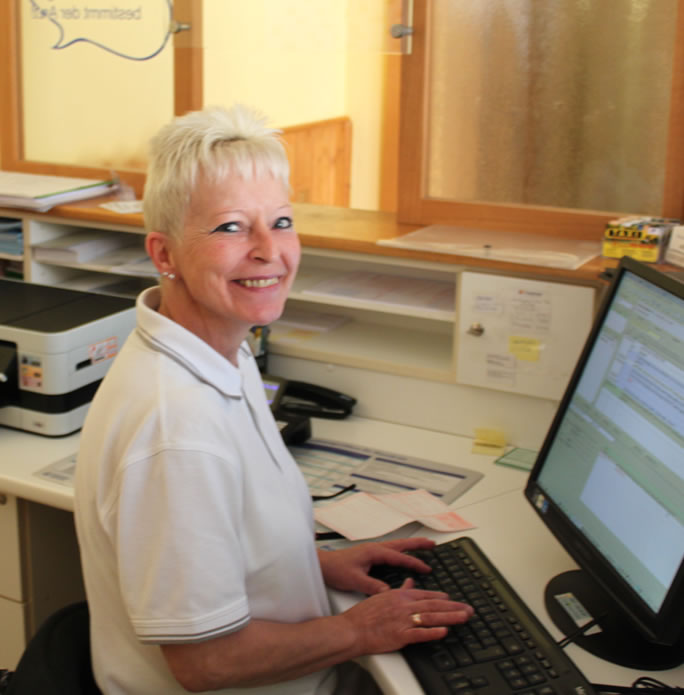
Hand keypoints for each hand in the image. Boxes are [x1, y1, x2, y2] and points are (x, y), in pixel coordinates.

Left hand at [318, 537, 437, 594]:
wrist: (323, 565)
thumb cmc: (336, 569)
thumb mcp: (355, 580)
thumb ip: (372, 586)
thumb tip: (389, 592)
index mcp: (374, 552)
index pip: (399, 557)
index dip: (414, 562)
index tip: (427, 568)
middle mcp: (375, 548)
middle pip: (401, 544)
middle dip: (418, 544)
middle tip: (433, 544)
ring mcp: (373, 550)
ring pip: (397, 546)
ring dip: (410, 546)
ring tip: (424, 546)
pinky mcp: (370, 554)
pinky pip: (391, 551)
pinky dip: (401, 551)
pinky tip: (404, 556)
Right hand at [340, 577, 473, 654]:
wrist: (353, 628)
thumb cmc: (365, 614)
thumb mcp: (383, 595)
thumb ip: (400, 589)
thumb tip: (411, 582)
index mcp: (400, 595)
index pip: (426, 594)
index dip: (442, 597)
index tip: (454, 599)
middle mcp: (404, 606)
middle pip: (434, 605)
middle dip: (453, 606)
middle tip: (468, 609)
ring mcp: (403, 620)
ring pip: (431, 617)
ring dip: (450, 617)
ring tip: (464, 617)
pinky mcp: (400, 635)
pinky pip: (420, 634)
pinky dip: (432, 632)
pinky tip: (444, 631)